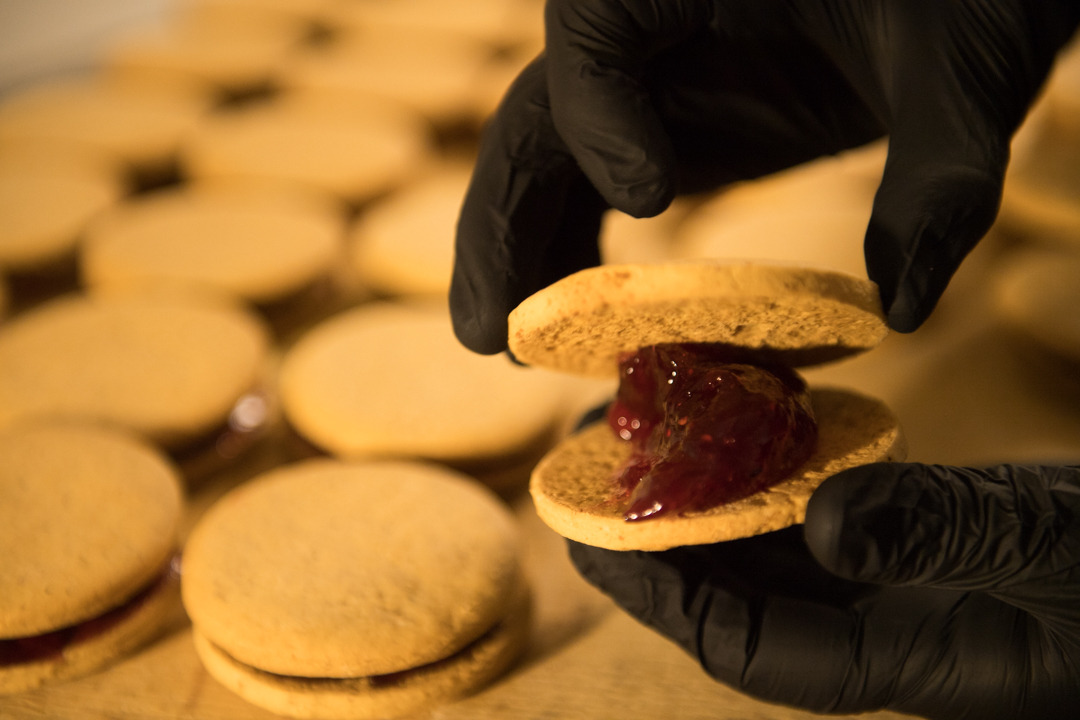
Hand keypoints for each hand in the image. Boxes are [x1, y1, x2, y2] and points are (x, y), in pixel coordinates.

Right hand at [451, 0, 1079, 353]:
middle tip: (487, 335)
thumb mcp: (964, 64)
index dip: (599, 113)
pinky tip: (580, 324)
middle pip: (539, 114)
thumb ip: (940, 175)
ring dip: (526, 255)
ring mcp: (657, 78)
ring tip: (512, 351)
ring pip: (552, 157)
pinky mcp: (677, 125)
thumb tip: (900, 307)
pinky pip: (596, 183)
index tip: (650, 201)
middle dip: (506, 225)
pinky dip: (578, 250)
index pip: (592, 23)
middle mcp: (653, 23)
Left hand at [568, 462, 1079, 719]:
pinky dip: (775, 472)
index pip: (744, 649)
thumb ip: (945, 535)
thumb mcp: (1058, 550)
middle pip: (737, 597)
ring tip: (644, 435)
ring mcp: (897, 584)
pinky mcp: (918, 535)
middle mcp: (881, 631)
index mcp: (904, 663)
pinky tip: (743, 424)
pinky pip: (820, 510)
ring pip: (771, 553)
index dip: (662, 597)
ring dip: (705, 500)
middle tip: (590, 469)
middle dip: (659, 539)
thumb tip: (823, 524)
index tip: (592, 537)